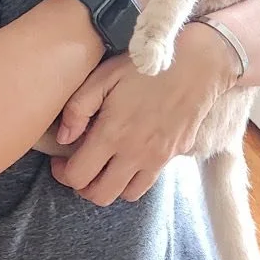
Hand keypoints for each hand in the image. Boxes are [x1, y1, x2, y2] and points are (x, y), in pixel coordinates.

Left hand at [50, 23, 239, 203]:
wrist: (197, 64)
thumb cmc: (145, 66)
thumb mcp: (103, 76)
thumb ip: (78, 109)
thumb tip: (64, 138)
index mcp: (112, 134)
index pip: (77, 177)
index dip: (62, 173)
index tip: (61, 159)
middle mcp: (134, 154)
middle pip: (100, 195)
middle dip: (82, 186)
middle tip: (79, 166)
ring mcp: (157, 158)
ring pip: (126, 195)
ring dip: (109, 186)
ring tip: (103, 165)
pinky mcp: (174, 156)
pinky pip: (148, 183)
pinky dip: (133, 180)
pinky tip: (128, 157)